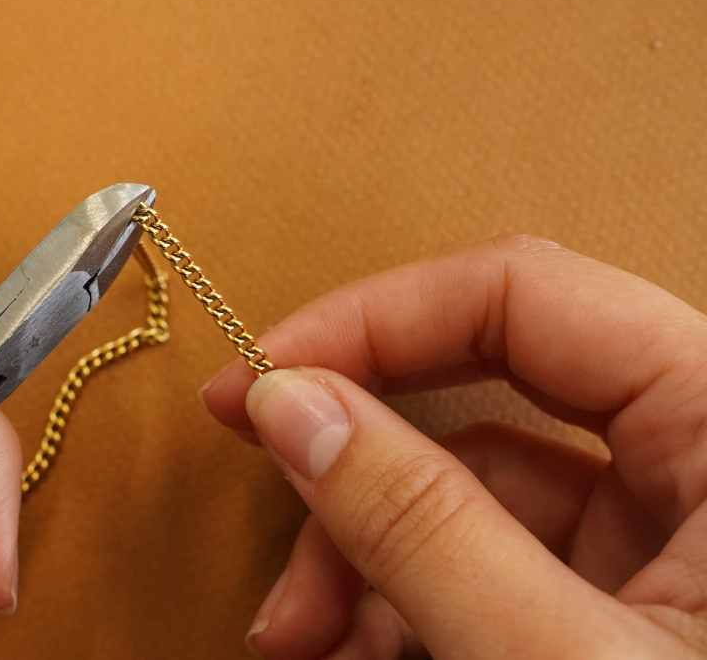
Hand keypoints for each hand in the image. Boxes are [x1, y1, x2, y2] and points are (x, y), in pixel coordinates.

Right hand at [202, 235, 706, 658]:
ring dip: (358, 558)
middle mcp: (699, 464)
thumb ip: (425, 528)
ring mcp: (661, 542)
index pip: (525, 295)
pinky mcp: (621, 604)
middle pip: (482, 398)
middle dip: (353, 461)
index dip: (374, 321)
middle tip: (256, 470)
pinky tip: (349, 650)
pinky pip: (486, 566)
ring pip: (466, 498)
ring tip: (297, 635)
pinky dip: (401, 604)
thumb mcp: (552, 656)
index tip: (263, 373)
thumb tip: (294, 407)